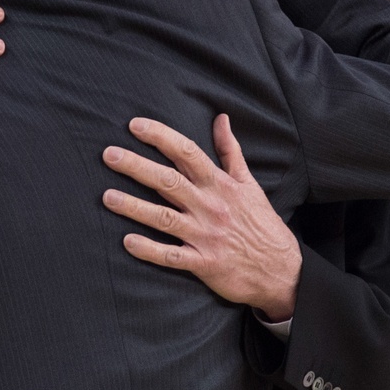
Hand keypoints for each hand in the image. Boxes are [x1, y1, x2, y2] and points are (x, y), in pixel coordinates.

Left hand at [101, 114, 300, 320]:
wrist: (282, 270)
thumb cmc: (261, 223)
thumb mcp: (249, 183)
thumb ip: (230, 151)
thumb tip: (221, 118)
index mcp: (220, 184)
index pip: (187, 153)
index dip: (161, 137)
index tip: (135, 125)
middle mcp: (210, 207)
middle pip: (169, 182)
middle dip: (137, 167)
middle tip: (109, 154)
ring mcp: (205, 236)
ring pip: (165, 219)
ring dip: (135, 208)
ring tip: (107, 197)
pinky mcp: (204, 263)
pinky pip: (172, 257)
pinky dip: (150, 250)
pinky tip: (128, 242)